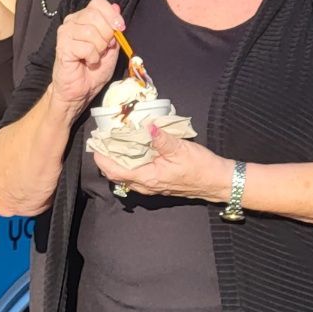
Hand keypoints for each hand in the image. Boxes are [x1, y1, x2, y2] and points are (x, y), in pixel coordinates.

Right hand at [48, 0, 125, 114]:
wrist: (80, 91)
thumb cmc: (94, 70)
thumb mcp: (111, 47)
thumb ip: (113, 28)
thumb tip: (116, 7)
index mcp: (83, 18)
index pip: (98, 3)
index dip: (112, 15)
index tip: (120, 29)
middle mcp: (72, 21)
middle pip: (96, 15)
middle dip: (107, 35)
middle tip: (103, 49)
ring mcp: (65, 33)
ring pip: (91, 31)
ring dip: (99, 48)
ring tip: (94, 57)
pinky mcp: (62, 46)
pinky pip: (86, 46)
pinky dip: (92, 57)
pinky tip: (88, 62)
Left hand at [92, 127, 233, 201]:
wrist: (216, 182)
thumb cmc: (200, 168)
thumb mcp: (180, 149)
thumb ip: (161, 138)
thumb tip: (147, 125)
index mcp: (148, 178)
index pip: (115, 171)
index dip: (102, 159)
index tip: (96, 144)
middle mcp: (146, 185)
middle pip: (117, 175)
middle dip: (107, 158)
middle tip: (102, 140)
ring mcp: (151, 186)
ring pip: (126, 175)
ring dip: (117, 160)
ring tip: (113, 142)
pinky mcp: (157, 182)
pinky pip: (136, 174)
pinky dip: (129, 162)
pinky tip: (132, 149)